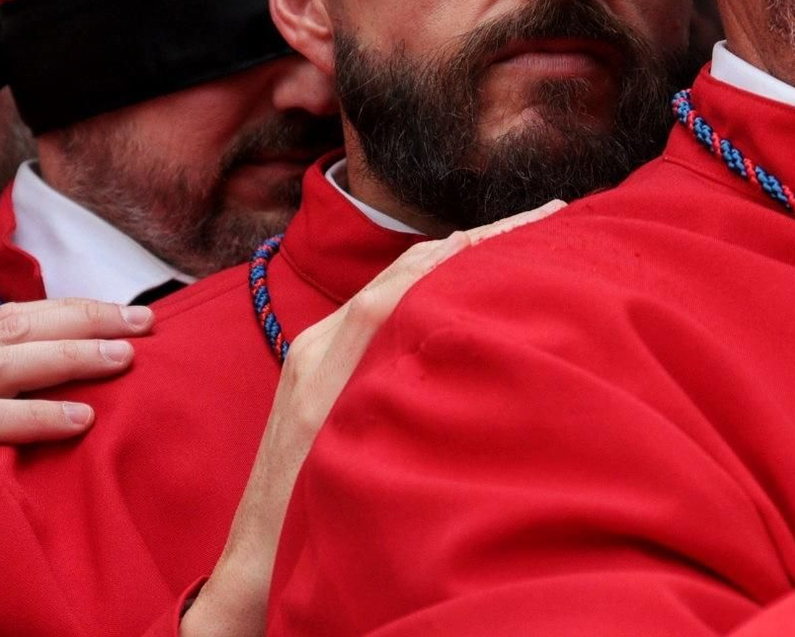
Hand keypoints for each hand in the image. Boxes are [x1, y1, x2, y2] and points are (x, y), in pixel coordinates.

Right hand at [0, 297, 154, 579]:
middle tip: (141, 326)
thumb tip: (92, 367)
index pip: (8, 320)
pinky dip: (35, 417)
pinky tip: (81, 420)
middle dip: (81, 321)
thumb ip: (12, 401)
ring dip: (68, 357)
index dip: (72, 311)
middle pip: (8, 330)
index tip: (130, 317)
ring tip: (121, 361)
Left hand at [181, 201, 565, 635]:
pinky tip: (460, 293)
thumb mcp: (362, 465)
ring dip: (453, 262)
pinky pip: (376, 313)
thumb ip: (397, 392)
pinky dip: (425, 291)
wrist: (252, 574)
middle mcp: (319, 346)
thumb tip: (457, 332)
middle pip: (408, 272)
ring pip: (395, 288)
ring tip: (515, 246)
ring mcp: (313, 355)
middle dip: (474, 242)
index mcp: (328, 363)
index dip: (475, 244)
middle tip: (542, 219)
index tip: (537, 221)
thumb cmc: (304, 535)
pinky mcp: (311, 373)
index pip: (412, 279)